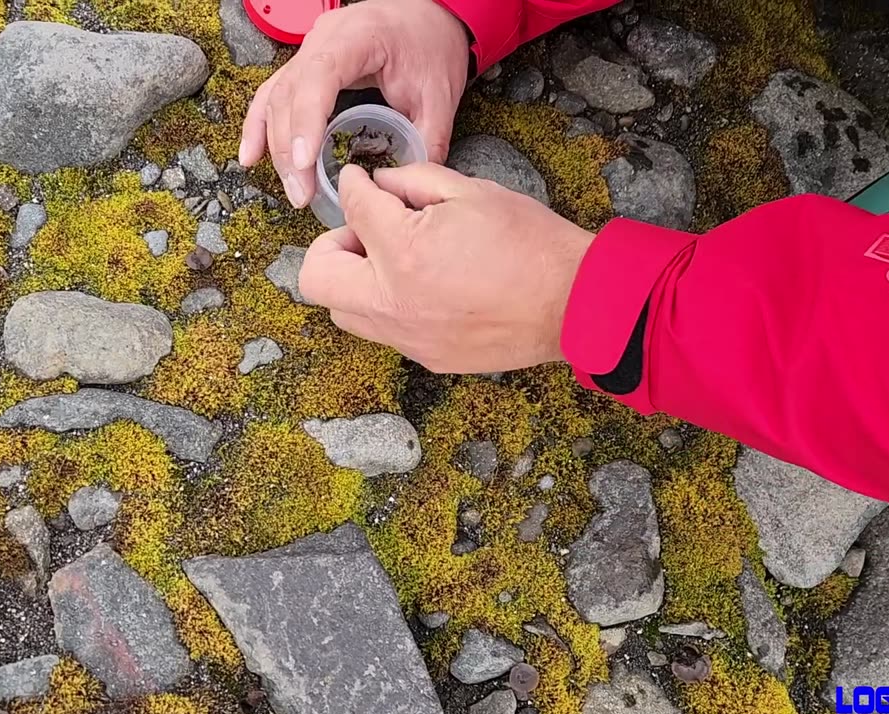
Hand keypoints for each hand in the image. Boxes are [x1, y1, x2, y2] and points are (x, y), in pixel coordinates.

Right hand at [238, 0, 470, 208]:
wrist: (429, 17)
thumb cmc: (431, 44)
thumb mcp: (438, 94)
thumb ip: (426, 139)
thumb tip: (406, 185)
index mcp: (357, 37)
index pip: (318, 77)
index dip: (306, 121)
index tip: (304, 162)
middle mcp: (323, 39)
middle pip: (289, 94)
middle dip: (289, 149)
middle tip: (302, 192)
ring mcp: (310, 50)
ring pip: (276, 98)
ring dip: (276, 146)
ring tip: (292, 187)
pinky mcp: (306, 66)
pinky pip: (273, 95)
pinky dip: (260, 127)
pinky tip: (251, 156)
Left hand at [298, 163, 595, 373]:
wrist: (572, 304)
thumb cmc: (530, 243)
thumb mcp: (470, 192)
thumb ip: (413, 182)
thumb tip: (380, 183)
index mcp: (404, 252)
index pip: (353, 207)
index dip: (355, 184)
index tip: (361, 182)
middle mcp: (393, 301)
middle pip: (316, 276)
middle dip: (332, 244)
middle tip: (366, 232)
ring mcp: (406, 336)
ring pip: (342, 312)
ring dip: (354, 281)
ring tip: (392, 262)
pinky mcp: (424, 357)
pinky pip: (382, 331)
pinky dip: (387, 305)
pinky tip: (422, 287)